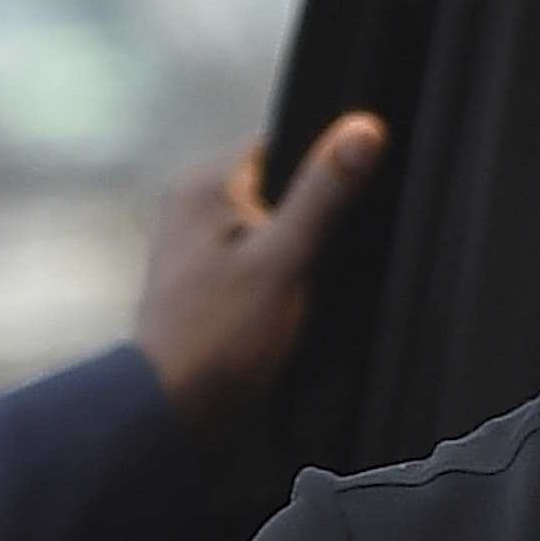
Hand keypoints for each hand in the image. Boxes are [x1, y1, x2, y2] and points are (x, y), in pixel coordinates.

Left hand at [130, 114, 388, 430]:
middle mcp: (193, 204)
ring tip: (299, 289)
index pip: (283, 145)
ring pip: (269, 229)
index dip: (323, 172)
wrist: (174, 411)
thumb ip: (325, 195)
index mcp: (205, 182)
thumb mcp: (284, 261)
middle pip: (278, 189)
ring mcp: (195, 243)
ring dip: (295, 255)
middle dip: (310, 221)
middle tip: (320, 260)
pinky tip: (284, 307)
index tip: (344, 209)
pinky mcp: (204, 280)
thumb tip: (364, 128)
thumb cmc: (221, 337)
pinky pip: (256, 261)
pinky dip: (277, 279)